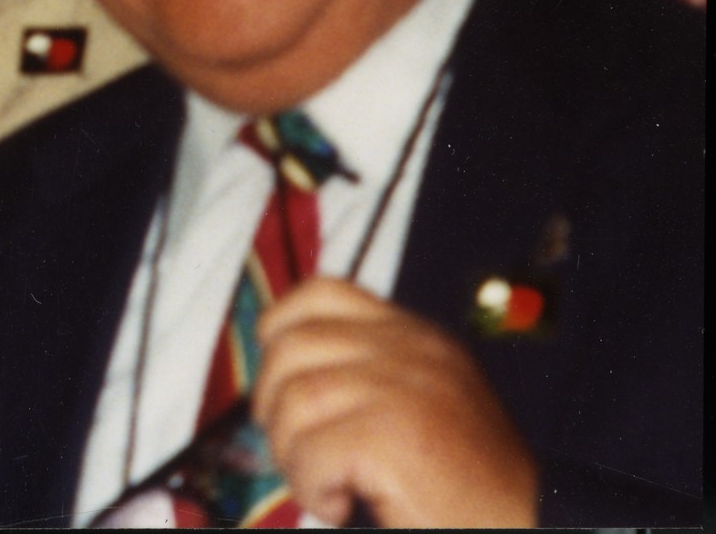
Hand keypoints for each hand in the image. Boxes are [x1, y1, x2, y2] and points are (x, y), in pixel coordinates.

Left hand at [253, 277, 535, 526]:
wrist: (530, 530)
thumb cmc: (467, 488)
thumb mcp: (421, 403)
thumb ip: (365, 373)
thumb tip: (278, 373)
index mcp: (417, 337)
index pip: (322, 293)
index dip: (280, 330)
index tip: (280, 379)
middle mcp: (412, 351)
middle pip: (292, 347)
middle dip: (274, 405)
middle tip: (301, 453)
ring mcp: (404, 388)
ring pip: (293, 401)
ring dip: (292, 455)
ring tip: (327, 485)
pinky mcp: (393, 435)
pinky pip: (309, 451)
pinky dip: (310, 487)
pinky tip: (340, 504)